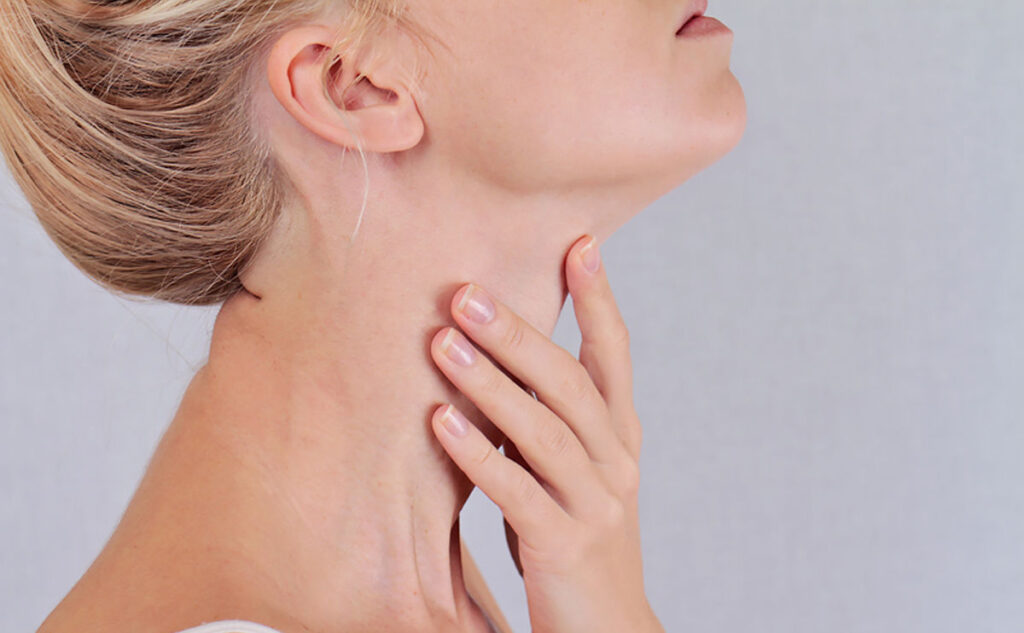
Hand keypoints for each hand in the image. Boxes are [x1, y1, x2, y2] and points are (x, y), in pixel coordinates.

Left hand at [429, 235, 661, 632]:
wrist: (608, 629)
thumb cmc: (576, 539)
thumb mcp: (574, 473)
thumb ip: (549, 421)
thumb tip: (498, 359)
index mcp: (620, 438)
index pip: (614, 357)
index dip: (599, 301)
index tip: (579, 245)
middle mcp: (616, 462)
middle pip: (570, 384)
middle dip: (519, 334)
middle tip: (466, 293)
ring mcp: (595, 504)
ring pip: (545, 431)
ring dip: (492, 383)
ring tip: (443, 342)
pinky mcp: (565, 545)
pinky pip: (517, 492)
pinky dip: (479, 454)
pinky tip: (440, 421)